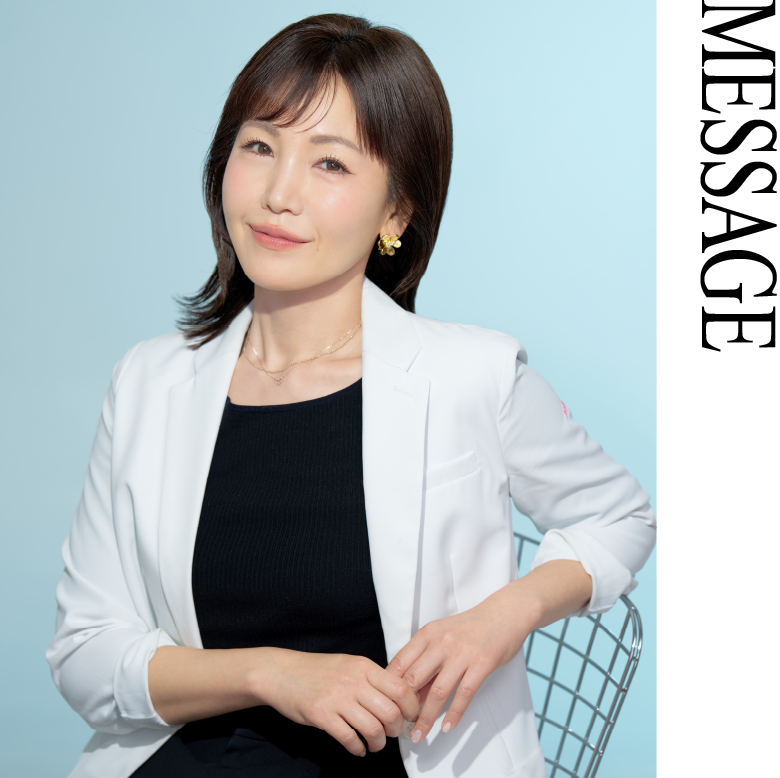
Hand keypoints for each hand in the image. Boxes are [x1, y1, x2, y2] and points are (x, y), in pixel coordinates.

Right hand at [261, 649, 419, 755]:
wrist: (281, 672)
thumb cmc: (317, 670)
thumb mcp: (349, 664)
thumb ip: (371, 677)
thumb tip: (398, 696)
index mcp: (363, 666)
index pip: (400, 688)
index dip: (411, 707)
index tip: (409, 717)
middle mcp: (353, 680)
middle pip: (390, 712)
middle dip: (396, 729)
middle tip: (391, 734)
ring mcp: (337, 698)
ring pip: (373, 728)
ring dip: (378, 744)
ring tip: (374, 745)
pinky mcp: (321, 715)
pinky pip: (349, 738)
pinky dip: (358, 749)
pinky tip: (357, 748)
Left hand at [386, 598, 528, 742]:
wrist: (504, 614)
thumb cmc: (471, 628)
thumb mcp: (443, 636)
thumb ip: (427, 661)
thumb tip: (411, 694)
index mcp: (427, 633)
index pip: (399, 663)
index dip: (391, 688)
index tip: (389, 706)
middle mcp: (441, 642)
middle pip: (414, 679)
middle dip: (404, 706)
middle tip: (400, 725)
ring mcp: (462, 653)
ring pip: (437, 691)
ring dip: (426, 717)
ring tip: (420, 734)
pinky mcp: (482, 663)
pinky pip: (464, 694)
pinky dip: (454, 714)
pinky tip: (447, 727)